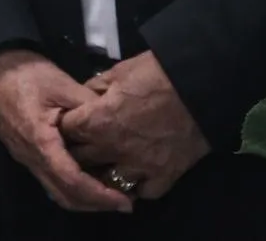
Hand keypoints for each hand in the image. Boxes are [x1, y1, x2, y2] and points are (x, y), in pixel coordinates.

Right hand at [0, 49, 131, 213]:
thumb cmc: (24, 73)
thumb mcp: (62, 84)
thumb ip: (90, 107)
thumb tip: (116, 124)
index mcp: (40, 142)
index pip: (72, 181)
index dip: (100, 195)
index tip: (125, 201)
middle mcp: (30, 157)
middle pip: (64, 195)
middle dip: (95, 204)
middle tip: (124, 202)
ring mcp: (25, 157)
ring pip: (56, 191)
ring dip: (83, 198)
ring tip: (110, 192)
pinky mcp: (25, 153)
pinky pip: (50, 179)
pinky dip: (72, 186)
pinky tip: (89, 175)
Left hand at [58, 52, 210, 201]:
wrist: (200, 86)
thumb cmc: (155, 73)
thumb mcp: (117, 73)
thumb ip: (94, 89)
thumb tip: (83, 98)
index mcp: (96, 121)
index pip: (65, 131)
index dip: (65, 126)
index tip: (68, 124)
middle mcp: (113, 149)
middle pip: (81, 160)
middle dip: (78, 152)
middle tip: (82, 147)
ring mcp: (139, 166)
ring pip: (109, 183)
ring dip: (105, 174)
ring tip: (105, 166)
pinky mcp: (165, 176)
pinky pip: (143, 192)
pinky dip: (138, 187)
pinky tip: (135, 177)